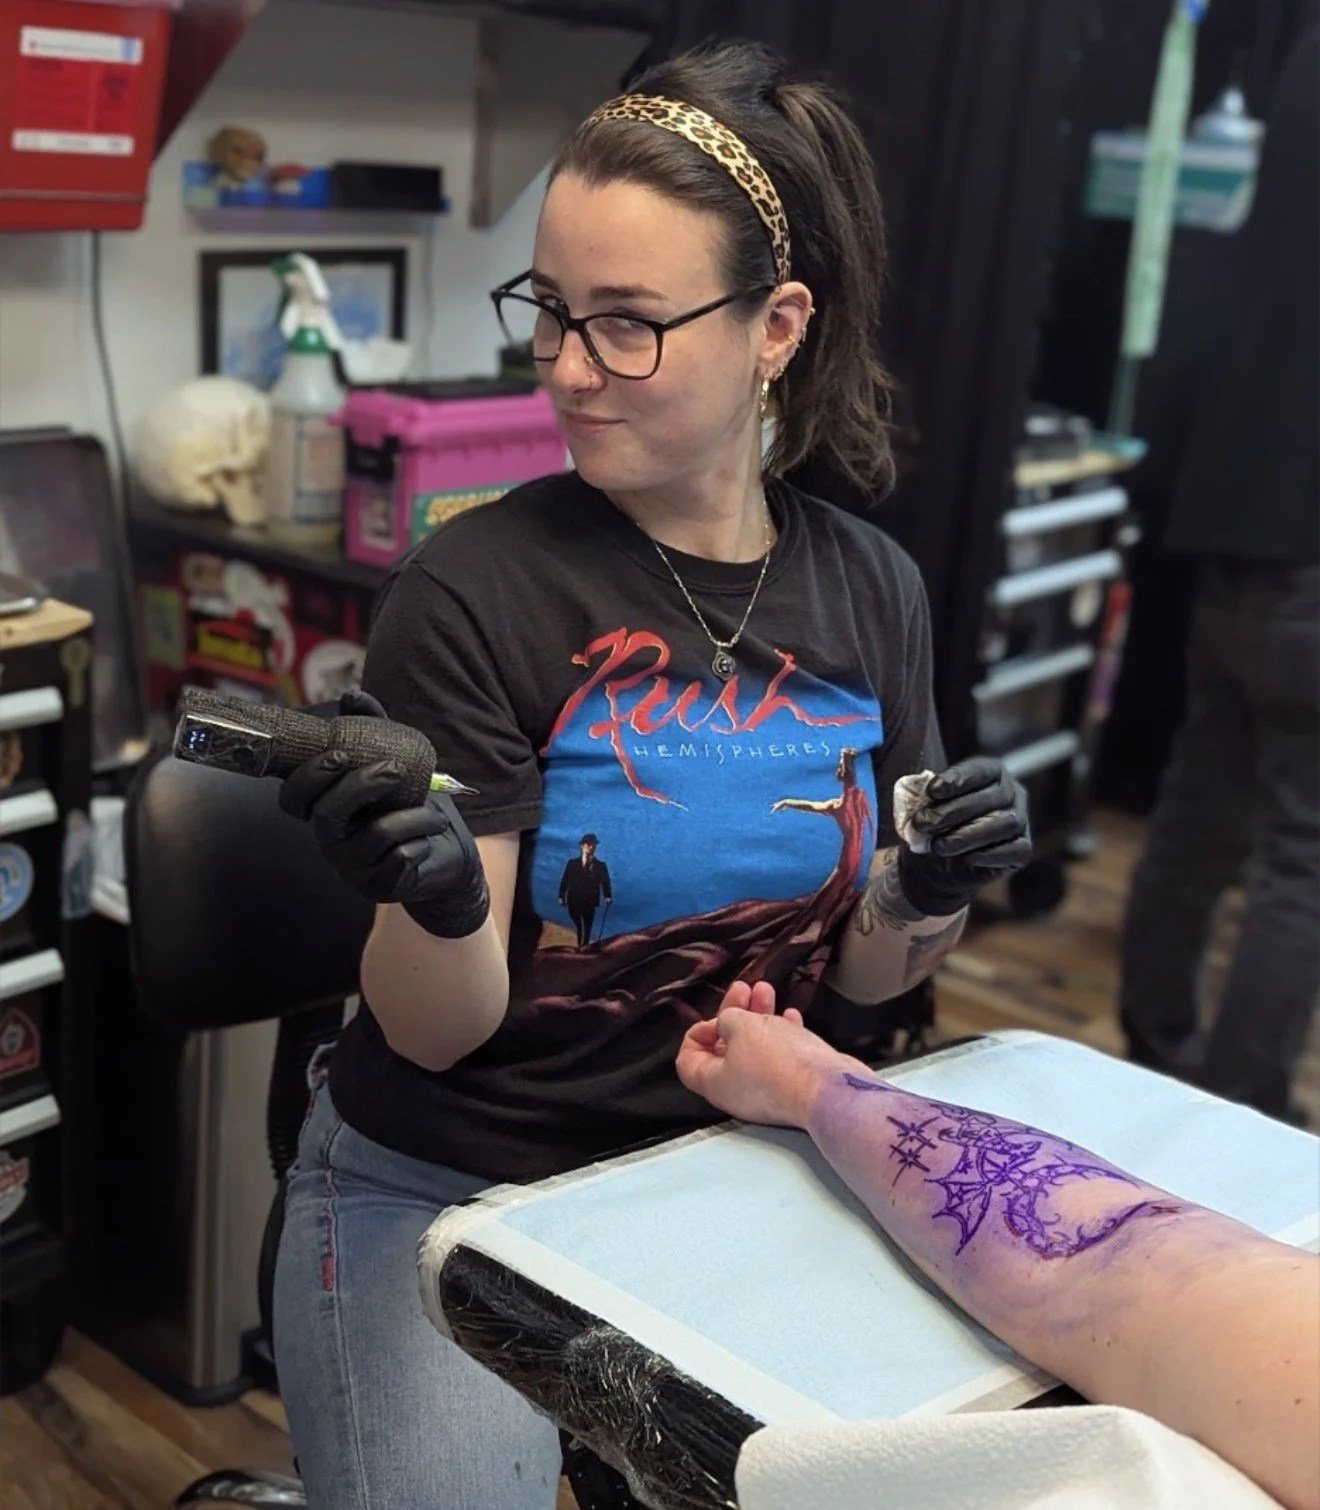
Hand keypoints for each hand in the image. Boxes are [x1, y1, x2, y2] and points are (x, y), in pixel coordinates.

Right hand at [279, 691, 488, 939]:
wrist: (447, 854)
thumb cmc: (413, 806)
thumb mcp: (395, 764)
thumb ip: (371, 730)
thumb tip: (352, 695)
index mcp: (326, 811)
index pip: (294, 800)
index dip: (307, 778)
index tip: (339, 755)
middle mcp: (330, 841)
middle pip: (324, 817)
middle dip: (359, 787)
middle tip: (395, 769)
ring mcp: (352, 869)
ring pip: (373, 836)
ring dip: (411, 816)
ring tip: (434, 811)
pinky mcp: (380, 887)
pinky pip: (398, 859)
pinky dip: (421, 840)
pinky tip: (431, 837)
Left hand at [676, 981, 864, 1128]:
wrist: (827, 1088)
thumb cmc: (776, 1059)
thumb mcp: (740, 1025)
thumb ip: (727, 1018)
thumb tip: (729, 1023)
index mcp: (715, 1082)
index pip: (688, 1061)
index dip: (696, 1033)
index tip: (715, 1017)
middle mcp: (737, 1090)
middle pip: (724, 1049)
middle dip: (732, 1014)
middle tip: (743, 989)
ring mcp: (766, 1089)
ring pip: (755, 1047)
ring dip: (758, 1016)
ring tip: (765, 989)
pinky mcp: (793, 1083)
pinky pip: (781, 1054)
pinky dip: (782, 1032)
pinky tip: (790, 1015)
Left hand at [898, 756, 1031, 916]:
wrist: (937, 863)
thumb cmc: (934, 825)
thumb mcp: (926, 806)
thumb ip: (926, 796)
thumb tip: (918, 793)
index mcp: (991, 773)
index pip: (980, 770)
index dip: (957, 779)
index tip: (931, 791)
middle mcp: (1012, 793)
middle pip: (992, 798)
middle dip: (953, 811)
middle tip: (922, 823)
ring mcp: (1021, 821)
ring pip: (1004, 824)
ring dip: (967, 835)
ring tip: (938, 846)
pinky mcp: (1023, 850)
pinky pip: (1015, 850)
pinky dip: (989, 855)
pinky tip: (965, 859)